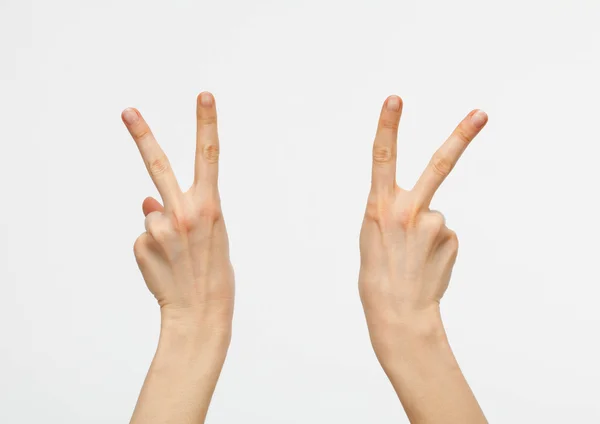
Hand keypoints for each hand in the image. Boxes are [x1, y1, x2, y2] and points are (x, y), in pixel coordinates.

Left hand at [123, 91, 233, 339]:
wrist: (201, 311)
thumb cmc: (212, 272)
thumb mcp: (210, 236)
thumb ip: (182, 210)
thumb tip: (144, 199)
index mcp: (211, 206)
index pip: (210, 156)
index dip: (207, 123)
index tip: (204, 96)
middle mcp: (185, 212)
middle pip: (160, 166)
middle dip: (143, 136)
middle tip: (127, 111)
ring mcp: (161, 228)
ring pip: (152, 214)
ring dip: (161, 231)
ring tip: (176, 258)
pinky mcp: (143, 244)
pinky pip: (143, 236)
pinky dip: (151, 248)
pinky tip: (164, 265)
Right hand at [359, 95, 487, 359]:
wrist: (398, 311)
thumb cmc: (378, 273)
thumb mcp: (372, 234)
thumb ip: (392, 209)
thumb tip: (431, 204)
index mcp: (379, 207)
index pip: (381, 158)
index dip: (387, 126)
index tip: (394, 99)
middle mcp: (407, 210)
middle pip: (438, 165)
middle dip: (461, 136)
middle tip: (482, 113)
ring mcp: (433, 224)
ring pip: (435, 212)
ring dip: (426, 230)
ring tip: (414, 255)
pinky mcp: (451, 238)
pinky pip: (444, 231)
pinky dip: (436, 243)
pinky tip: (426, 260)